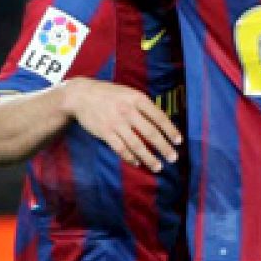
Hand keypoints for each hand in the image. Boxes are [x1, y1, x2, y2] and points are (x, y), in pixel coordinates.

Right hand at [63, 78, 180, 171]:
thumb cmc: (108, 94)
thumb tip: (160, 122)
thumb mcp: (128, 93)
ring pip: (137, 145)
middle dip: (164, 148)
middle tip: (173, 158)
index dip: (170, 130)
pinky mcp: (105, 133)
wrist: (81, 95)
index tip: (178, 141)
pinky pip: (121, 149)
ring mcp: (116, 123)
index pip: (159, 117)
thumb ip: (143, 105)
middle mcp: (128, 111)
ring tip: (158, 167)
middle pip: (150, 133)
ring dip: (149, 158)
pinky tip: (137, 162)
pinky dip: (130, 158)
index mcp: (137, 99)